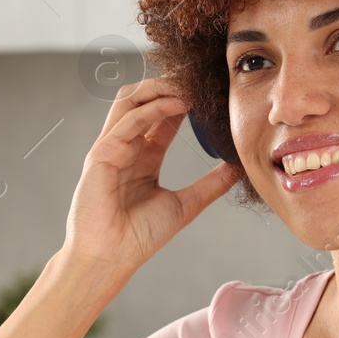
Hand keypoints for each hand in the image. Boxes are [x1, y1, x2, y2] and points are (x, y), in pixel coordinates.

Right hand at [62, 77, 241, 280]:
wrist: (112, 258)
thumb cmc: (138, 236)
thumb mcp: (185, 205)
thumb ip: (210, 185)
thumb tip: (236, 169)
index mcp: (142, 156)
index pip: (162, 116)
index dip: (183, 100)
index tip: (208, 92)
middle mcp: (125, 147)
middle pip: (142, 100)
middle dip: (168, 85)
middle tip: (197, 79)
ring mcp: (111, 148)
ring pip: (130, 101)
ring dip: (159, 87)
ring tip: (187, 83)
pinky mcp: (101, 154)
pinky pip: (128, 122)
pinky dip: (153, 108)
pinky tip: (178, 105)